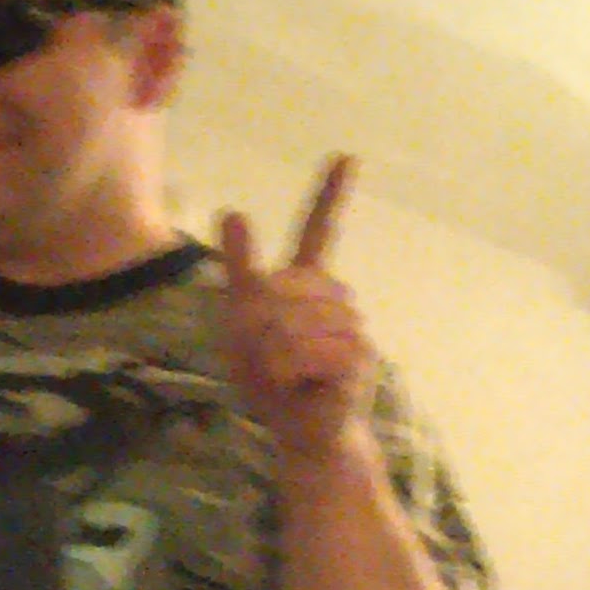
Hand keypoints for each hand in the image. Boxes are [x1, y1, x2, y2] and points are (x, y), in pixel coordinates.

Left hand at [219, 154, 375, 461]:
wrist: (302, 433)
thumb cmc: (272, 382)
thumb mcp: (239, 329)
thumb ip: (239, 275)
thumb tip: (232, 209)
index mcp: (306, 287)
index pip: (320, 231)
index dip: (330, 194)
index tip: (347, 156)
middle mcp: (334, 299)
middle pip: (281, 288)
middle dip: (256, 327)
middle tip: (263, 359)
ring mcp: (351, 326)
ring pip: (291, 322)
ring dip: (270, 353)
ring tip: (281, 375)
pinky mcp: (357, 357)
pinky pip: (307, 351)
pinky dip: (287, 371)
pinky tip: (295, 384)